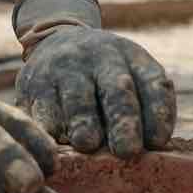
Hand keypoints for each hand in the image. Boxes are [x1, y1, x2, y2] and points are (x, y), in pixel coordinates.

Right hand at [16, 26, 175, 156]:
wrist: (58, 41)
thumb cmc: (106, 78)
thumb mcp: (133, 77)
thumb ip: (148, 108)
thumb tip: (151, 149)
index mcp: (134, 59)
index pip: (153, 84)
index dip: (158, 112)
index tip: (158, 141)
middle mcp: (103, 58)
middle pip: (117, 91)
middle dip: (123, 122)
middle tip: (127, 151)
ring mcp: (67, 67)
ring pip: (77, 99)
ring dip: (83, 123)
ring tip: (88, 145)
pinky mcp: (35, 81)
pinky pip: (43, 108)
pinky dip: (49, 128)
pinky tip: (55, 143)